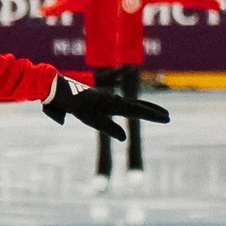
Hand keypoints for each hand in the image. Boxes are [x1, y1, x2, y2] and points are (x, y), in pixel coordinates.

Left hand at [43, 77, 168, 140]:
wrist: (57, 88)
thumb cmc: (72, 104)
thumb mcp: (89, 118)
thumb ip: (107, 127)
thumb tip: (124, 137)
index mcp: (112, 104)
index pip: (137, 111)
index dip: (152, 115)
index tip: (167, 118)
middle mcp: (112, 100)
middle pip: (137, 106)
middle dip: (153, 111)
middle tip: (168, 116)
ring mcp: (106, 99)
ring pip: (130, 104)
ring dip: (144, 109)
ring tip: (157, 113)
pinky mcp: (100, 100)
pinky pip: (120, 105)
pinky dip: (132, 107)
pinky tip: (133, 109)